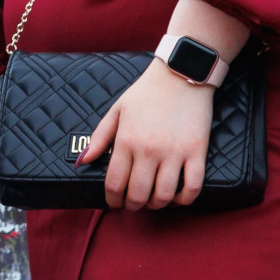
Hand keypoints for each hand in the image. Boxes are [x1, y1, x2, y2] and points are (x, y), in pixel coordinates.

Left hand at [85, 61, 215, 209]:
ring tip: (152, 201)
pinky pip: (193, 187)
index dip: (113, 200)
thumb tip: (82, 162)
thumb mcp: (117, 110)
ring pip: (164, 196)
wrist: (180, 73)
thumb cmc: (146, 92)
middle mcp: (149, 150)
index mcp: (126, 140)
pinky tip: (176, 197)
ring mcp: (175, 152)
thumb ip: (99, 138)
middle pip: (138, 195)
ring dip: (156, 205)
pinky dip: (184, 199)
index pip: (115, 183)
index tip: (114, 203)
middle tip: (132, 204)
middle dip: (132, 205)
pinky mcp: (197, 152)